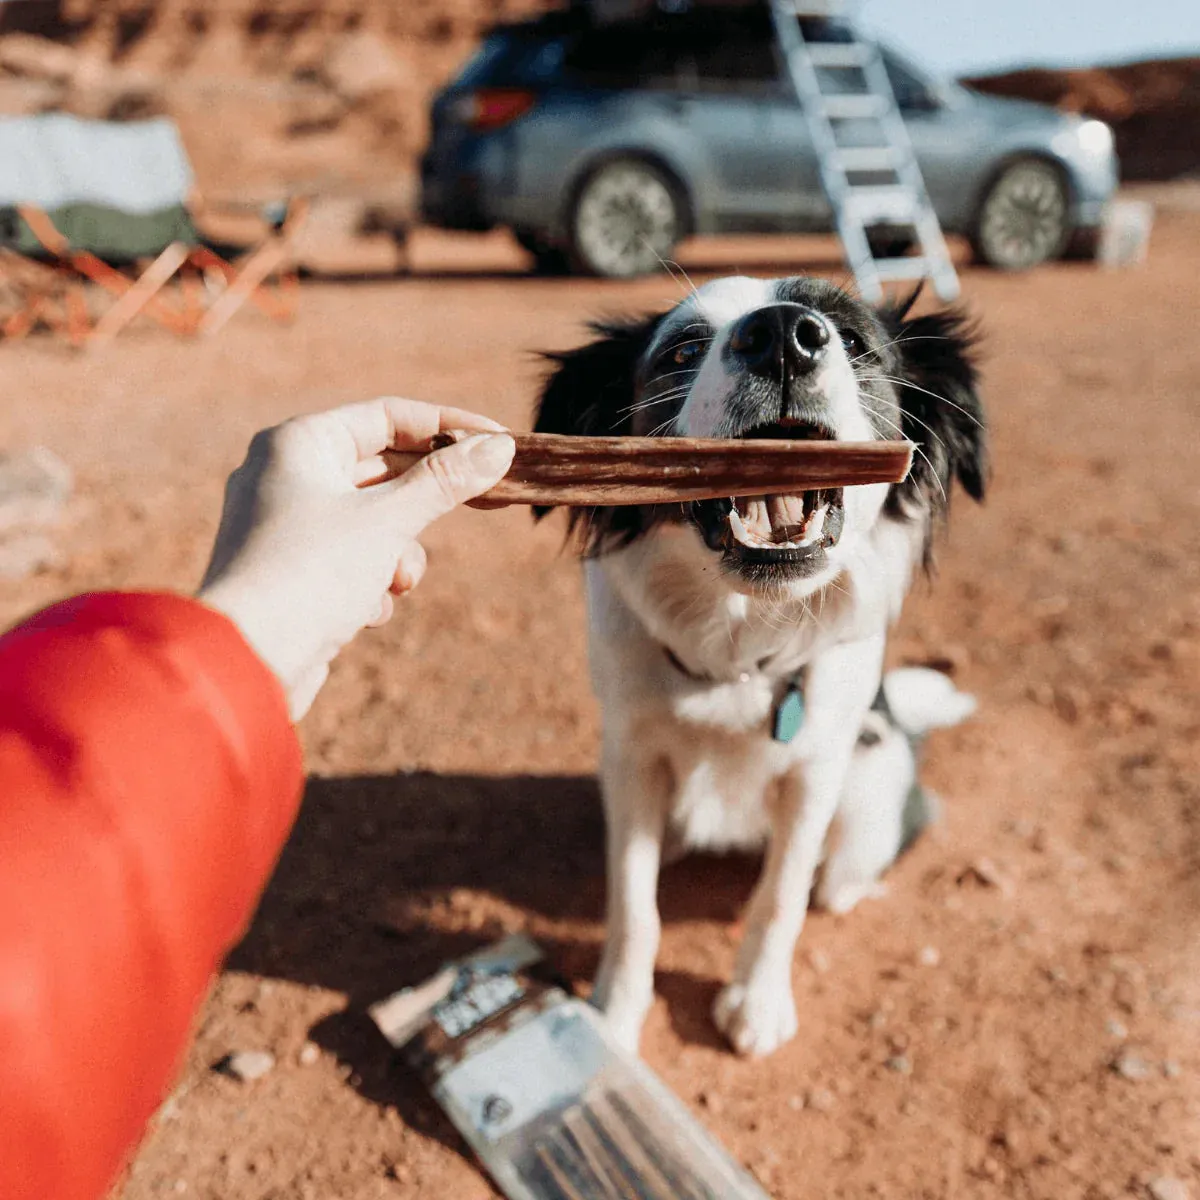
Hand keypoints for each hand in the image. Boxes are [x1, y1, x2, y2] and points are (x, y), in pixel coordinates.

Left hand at [198, 397, 513, 718]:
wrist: (248, 661)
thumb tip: (499, 448)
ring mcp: (288, 525)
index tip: (499, 444)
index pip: (388, 416)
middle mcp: (287, 475)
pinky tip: (362, 611)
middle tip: (490, 501)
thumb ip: (445, 482)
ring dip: (400, 554)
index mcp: (298, 443)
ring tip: (396, 581)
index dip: (449, 427)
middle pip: (383, 469)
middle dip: (427, 501)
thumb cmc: (311, 574)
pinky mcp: (295, 572)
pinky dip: (371, 582)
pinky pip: (353, 560)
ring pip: (374, 521)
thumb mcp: (389, 521)